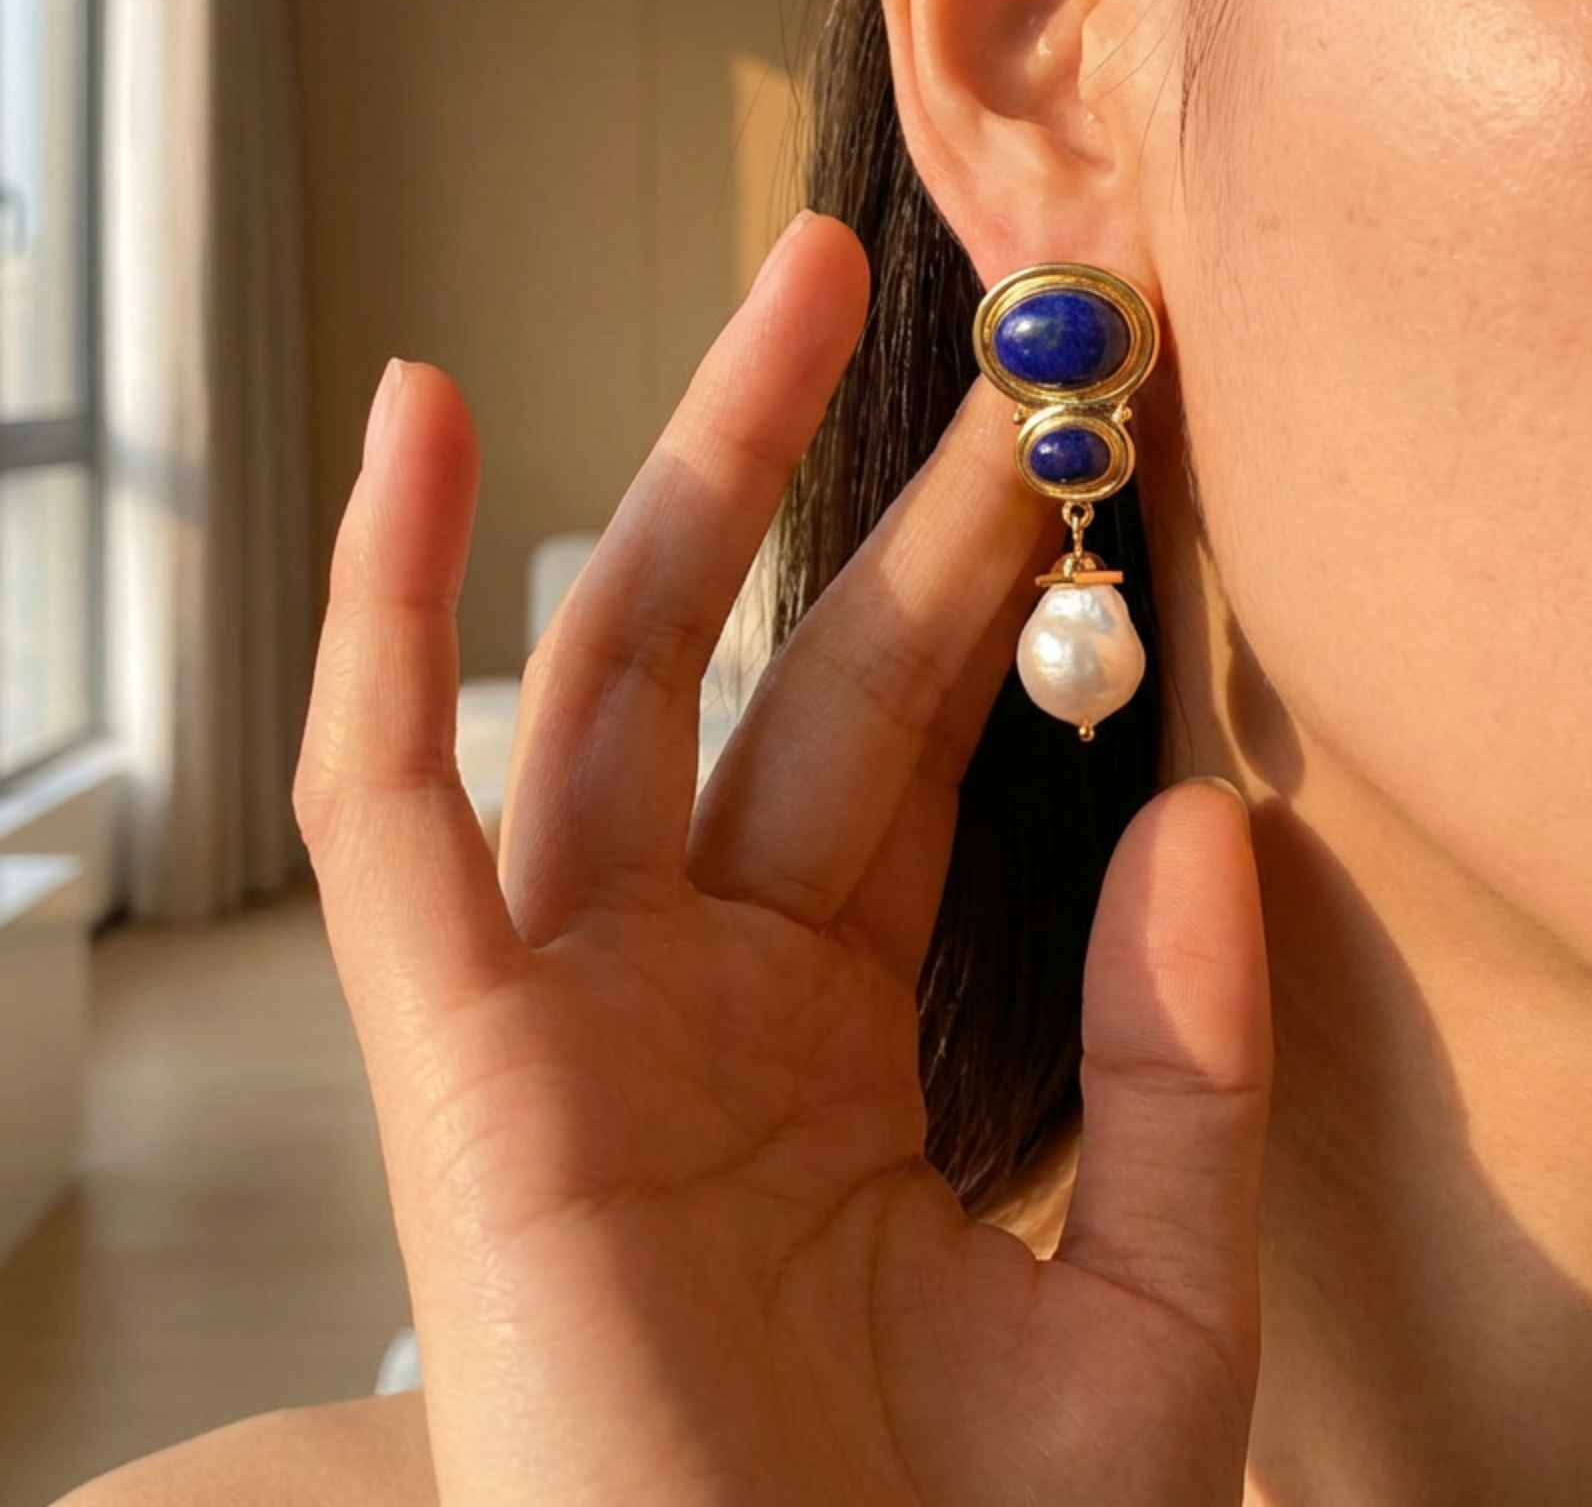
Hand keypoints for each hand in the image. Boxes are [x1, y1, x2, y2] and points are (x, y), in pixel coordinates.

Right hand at [295, 211, 1272, 1506]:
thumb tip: (1205, 823)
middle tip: (985, 310)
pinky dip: (381, 612)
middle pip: (778, 662)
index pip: (912, 742)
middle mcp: (692, 989)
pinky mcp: (455, 1071)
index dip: (998, 584)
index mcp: (833, 1030)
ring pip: (609, 671)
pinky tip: (422, 421)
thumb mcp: (1147, 1315)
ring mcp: (568, 1013)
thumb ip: (1178, 1073)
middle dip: (876, 481)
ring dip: (689, 466)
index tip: (1093, 443)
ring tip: (802, 280)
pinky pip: (388, 806)